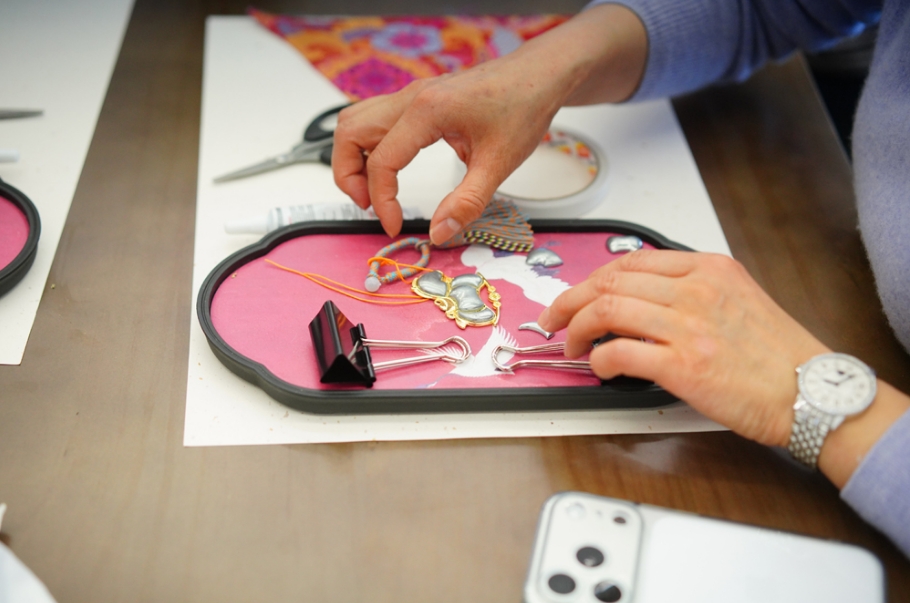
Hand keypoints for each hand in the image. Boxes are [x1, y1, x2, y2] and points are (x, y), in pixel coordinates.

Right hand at [332, 66, 561, 243]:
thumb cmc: (523, 107)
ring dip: (353, 158)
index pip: (381, 161)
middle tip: (371, 207)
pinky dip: (368, 146)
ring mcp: (412, 95)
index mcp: (427, 111)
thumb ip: (467, 203)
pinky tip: (388, 169)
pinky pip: (374, 119)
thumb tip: (438, 233)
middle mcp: (411, 98)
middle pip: (349, 134)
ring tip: (373, 191)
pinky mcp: (418, 99)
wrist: (540, 75)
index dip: (382, 202)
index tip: (394, 226)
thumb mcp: (499, 163)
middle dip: (349, 177)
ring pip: (355, 121)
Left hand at [537, 250, 829, 446]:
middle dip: (569, 300)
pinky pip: (618, 352)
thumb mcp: (738, 299)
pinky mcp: (683, 365)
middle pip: (608, 281)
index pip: (630, 261)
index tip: (578, 294)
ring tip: (570, 345)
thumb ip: (692, 290)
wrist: (811, 393)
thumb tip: (641, 299)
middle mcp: (695, 290)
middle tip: (554, 318)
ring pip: (605, 309)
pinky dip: (597, 359)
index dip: (592, 278)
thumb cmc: (778, 355)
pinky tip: (598, 367)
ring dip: (575, 329)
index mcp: (708, 269)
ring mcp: (688, 326)